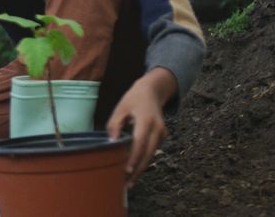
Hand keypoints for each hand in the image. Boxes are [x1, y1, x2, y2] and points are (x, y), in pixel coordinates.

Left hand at [106, 67, 177, 185]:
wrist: (152, 92)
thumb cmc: (133, 99)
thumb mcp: (120, 108)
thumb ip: (114, 125)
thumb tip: (112, 143)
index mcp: (146, 120)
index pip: (140, 142)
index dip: (133, 157)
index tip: (126, 170)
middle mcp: (157, 128)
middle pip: (148, 153)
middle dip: (138, 169)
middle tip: (127, 183)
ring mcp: (162, 133)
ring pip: (151, 154)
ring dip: (141, 167)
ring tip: (129, 181)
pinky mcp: (162, 136)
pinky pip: (152, 150)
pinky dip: (144, 160)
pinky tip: (134, 168)